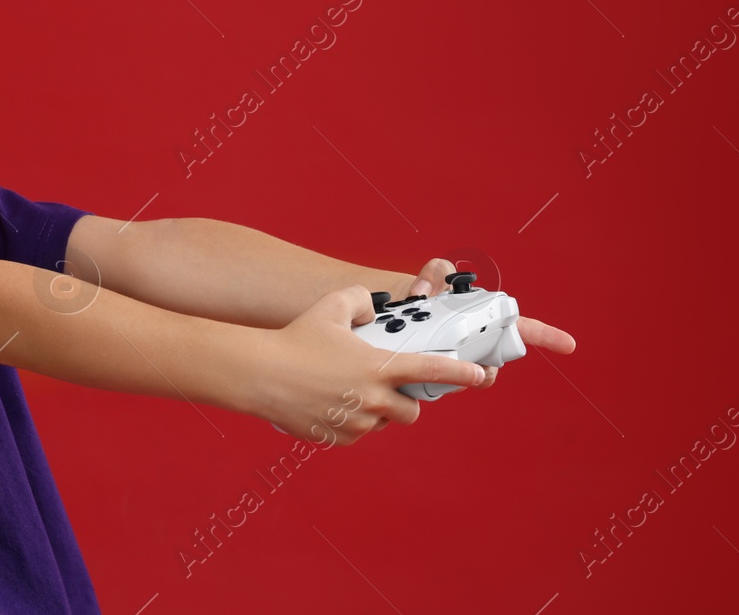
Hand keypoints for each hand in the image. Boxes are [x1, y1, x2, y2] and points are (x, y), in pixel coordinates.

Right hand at [248, 285, 488, 444]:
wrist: (260, 374)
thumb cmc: (296, 338)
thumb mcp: (331, 306)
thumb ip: (361, 300)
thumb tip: (372, 309)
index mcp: (379, 367)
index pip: (431, 370)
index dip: (460, 373)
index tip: (478, 375)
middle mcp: (374, 399)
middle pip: (412, 411)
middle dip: (405, 401)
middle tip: (386, 386)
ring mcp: (357, 423)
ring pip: (382, 422)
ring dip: (376, 410)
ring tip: (347, 390)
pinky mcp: (339, 438)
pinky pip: (357, 433)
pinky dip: (352, 421)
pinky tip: (329, 402)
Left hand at [397, 258, 576, 391]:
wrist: (399, 314)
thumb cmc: (425, 296)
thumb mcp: (434, 277)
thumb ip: (436, 274)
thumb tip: (425, 291)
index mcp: (487, 321)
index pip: (523, 329)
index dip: (547, 336)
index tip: (568, 344)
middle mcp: (478, 346)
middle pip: (493, 368)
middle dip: (486, 372)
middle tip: (473, 367)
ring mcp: (459, 363)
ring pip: (467, 381)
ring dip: (457, 379)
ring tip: (437, 365)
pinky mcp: (437, 377)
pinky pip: (440, 387)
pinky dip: (431, 382)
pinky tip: (418, 373)